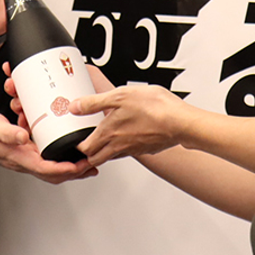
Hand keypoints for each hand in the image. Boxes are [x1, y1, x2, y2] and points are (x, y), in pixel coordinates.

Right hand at [0, 110, 96, 183]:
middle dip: (75, 171)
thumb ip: (7, 133)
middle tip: (93, 164)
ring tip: (88, 162)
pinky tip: (68, 151)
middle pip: (55, 173)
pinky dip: (61, 157)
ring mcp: (27, 157)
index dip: (65, 169)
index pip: (47, 169)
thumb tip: (23, 136)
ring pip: (53, 168)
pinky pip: (47, 159)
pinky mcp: (27, 151)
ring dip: (71, 167)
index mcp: (20, 158)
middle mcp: (25, 160)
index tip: (80, 165)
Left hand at [70, 83, 187, 167]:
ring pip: (112, 156)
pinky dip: (122, 147)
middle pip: (96, 158)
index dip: (76, 145)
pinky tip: (126, 136)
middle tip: (84, 147)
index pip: (84, 149)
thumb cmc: (153, 108)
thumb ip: (94, 103)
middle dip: (87, 154)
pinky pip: (129, 151)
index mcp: (108, 134)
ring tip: (102, 141)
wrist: (180, 122)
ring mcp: (133, 149)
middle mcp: (118, 146)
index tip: (74, 140)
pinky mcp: (146, 148)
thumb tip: (75, 107)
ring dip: (104, 152)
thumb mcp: (118, 96)